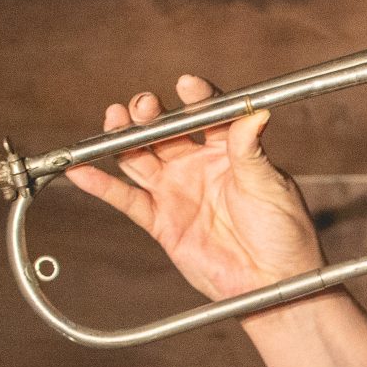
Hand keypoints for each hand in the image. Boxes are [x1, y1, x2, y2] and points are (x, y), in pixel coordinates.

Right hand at [63, 74, 326, 305]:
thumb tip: (257, 113)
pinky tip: (81, 171)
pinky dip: (102, 186)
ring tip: (113, 120)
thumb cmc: (284, 233)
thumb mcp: (270, 186)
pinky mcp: (161, 221)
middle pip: (164, 131)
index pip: (207, 113)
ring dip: (124, 138)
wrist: (273, 282)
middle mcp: (198, 165)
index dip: (195, 97)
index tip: (187, 84)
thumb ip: (252, 151)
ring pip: (140, 157)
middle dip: (150, 114)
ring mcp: (177, 191)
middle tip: (143, 105)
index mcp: (230, 150)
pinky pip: (127, 199)